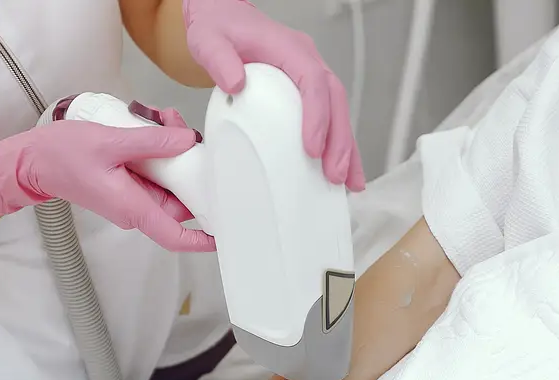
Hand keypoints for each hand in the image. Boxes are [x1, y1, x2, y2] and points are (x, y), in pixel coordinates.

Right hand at [0, 113, 213, 251]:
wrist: (32, 160)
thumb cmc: (63, 155)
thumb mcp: (110, 142)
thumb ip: (151, 142)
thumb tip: (187, 141)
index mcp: (133, 208)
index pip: (175, 236)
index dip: (203, 239)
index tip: (226, 234)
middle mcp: (136, 208)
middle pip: (179, 201)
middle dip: (191, 169)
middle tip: (189, 134)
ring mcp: (131, 197)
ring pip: (168, 182)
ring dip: (174, 153)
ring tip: (167, 120)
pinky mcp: (126, 184)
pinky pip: (153, 172)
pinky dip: (158, 150)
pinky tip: (156, 124)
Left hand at [182, 0, 365, 190]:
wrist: (223, 18)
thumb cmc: (219, 28)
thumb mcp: (209, 40)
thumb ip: (219, 59)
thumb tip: (236, 83)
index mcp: (289, 49)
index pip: (314, 82)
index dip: (317, 116)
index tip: (312, 149)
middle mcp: (307, 61)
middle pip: (335, 101)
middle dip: (340, 141)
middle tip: (336, 175)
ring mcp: (311, 76)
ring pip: (339, 112)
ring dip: (346, 149)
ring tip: (349, 183)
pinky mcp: (307, 92)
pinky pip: (329, 117)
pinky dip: (336, 145)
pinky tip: (339, 171)